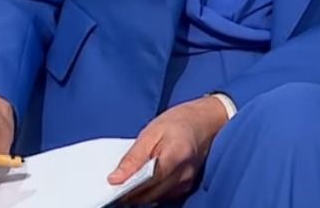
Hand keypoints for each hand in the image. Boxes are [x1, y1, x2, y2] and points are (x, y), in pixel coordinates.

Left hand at [110, 96, 229, 204]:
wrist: (206, 120)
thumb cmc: (179, 121)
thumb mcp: (152, 131)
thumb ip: (133, 157)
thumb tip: (115, 179)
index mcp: (176, 155)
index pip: (148, 182)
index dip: (128, 188)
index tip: (112, 186)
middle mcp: (184, 173)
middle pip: (150, 194)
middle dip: (131, 194)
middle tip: (116, 185)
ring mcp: (187, 181)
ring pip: (156, 198)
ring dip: (140, 194)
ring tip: (129, 181)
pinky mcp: (187, 185)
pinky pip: (164, 195)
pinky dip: (151, 191)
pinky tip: (144, 181)